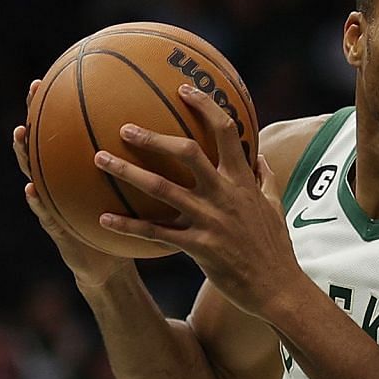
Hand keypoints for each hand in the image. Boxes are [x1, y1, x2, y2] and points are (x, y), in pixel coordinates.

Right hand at [13, 79, 126, 289]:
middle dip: (40, 112)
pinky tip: (31, 190)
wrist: (110, 268)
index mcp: (81, 170)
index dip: (66, 102)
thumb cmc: (123, 228)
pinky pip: (47, 215)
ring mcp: (55, 203)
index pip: (73, 130)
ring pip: (37, 172)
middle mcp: (65, 181)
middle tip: (34, 89)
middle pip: (49, 142)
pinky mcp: (58, 232)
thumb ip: (144, 170)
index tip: (64, 73)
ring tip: (20, 132)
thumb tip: (171, 133)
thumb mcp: (137, 198)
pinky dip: (38, 203)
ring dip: (25, 153)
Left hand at [92, 84, 306, 320]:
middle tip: (124, 128)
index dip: (205, 106)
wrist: (278, 289)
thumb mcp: (276, 208)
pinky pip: (156, 233)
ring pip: (162, 188)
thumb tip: (260, 156)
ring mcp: (211, 220)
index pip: (227, 132)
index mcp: (243, 181)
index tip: (185, 89)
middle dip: (153, 136)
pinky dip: (128, 225)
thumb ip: (266, 179)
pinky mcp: (199, 247)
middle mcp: (225, 195)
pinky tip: (104, 219)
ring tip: (100, 160)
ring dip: (127, 172)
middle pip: (186, 152)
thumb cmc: (275, 249)